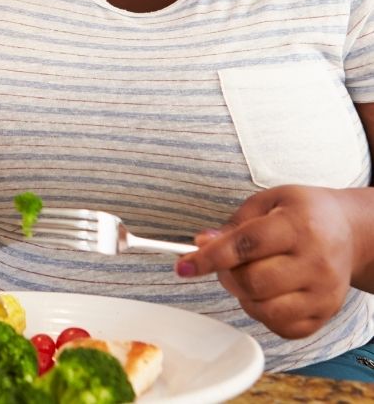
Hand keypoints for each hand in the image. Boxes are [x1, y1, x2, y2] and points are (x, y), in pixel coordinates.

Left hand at [176, 185, 353, 338]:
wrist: (349, 231)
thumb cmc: (301, 213)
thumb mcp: (266, 203)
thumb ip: (232, 225)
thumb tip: (201, 245)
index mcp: (297, 226)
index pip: (245, 246)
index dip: (209, 257)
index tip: (183, 265)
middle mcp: (315, 262)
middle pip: (252, 282)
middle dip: (225, 275)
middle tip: (225, 263)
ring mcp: (323, 293)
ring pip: (264, 309)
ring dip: (242, 296)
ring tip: (249, 275)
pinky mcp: (325, 315)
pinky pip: (281, 327)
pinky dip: (262, 313)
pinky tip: (267, 293)